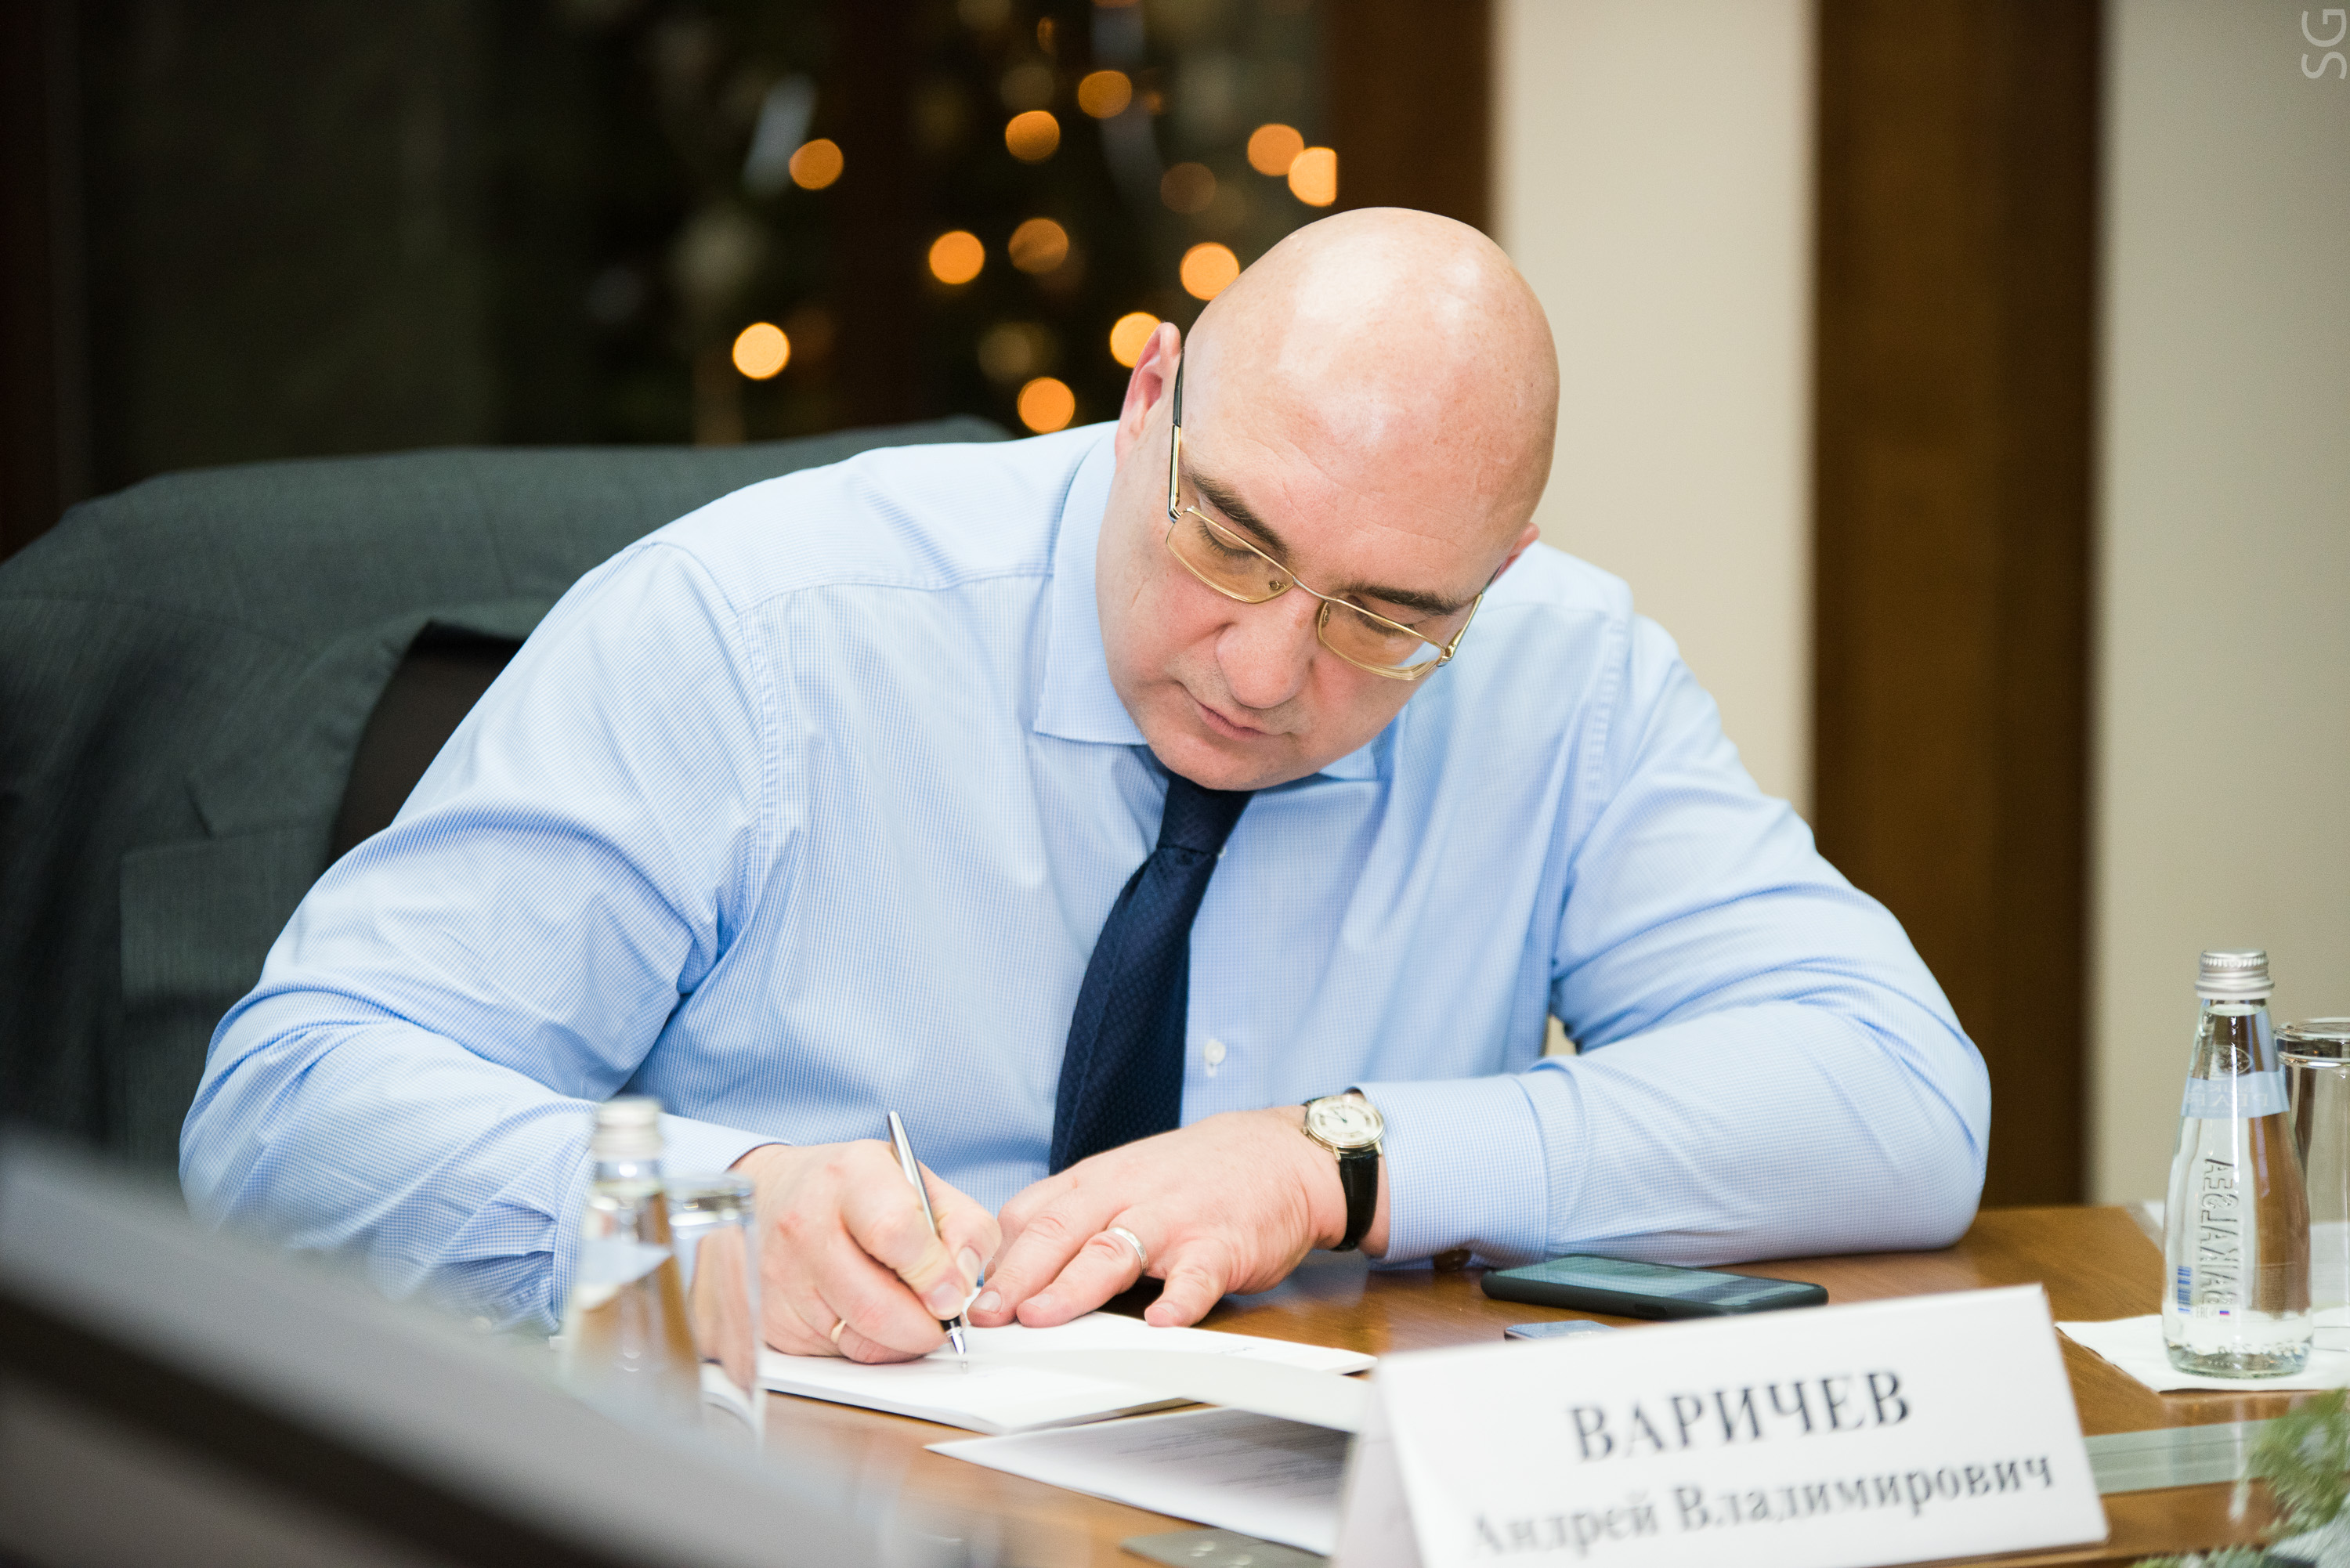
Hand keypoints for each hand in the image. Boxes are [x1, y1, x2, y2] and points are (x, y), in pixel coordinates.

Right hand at [731, 1142, 999, 1363]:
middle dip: (924, 1326)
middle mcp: (805, 1224)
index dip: (933, 1273)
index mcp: (850, 1176)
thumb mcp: (920, 1183)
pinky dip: (866, 1345)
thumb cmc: (858, 1190)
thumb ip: (962, 1227)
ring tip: (908, 1312)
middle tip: (942, 1319)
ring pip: (859, 1340)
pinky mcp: (773, 1319)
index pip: (895, 1232)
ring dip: (900, 1341)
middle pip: (875, 1305)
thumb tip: (961, 1287)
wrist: (776, 1193)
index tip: (953, 1296)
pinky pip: (836, 1354)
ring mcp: (781, 1276)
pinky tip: (867, 1315)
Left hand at [969, 1107, 1381, 1329]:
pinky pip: (1197, 1274)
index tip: (959, 1293)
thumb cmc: (1190, 1176)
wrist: (1278, 1153)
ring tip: (1042, 1317)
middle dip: (1016, 1276)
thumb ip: (1071, 1215)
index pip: (1029, 1215)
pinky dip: (1179, 1299)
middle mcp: (1127, 1194)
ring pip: (1115, 1251)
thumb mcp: (1121, 1177)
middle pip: (1059, 1231)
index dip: (993, 1258)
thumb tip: (1007, 1270)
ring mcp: (1174, 1219)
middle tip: (984, 1315)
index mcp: (1096, 1182)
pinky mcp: (1222, 1245)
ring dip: (1074, 1285)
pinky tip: (1162, 1322)